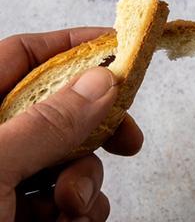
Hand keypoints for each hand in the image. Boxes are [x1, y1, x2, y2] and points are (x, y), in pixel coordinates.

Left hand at [0, 28, 143, 221]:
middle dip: (97, 126)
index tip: (119, 46)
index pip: (23, 56)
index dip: (72, 44)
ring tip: (69, 207)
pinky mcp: (24, 212)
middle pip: (60, 107)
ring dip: (86, 180)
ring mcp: (9, 178)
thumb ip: (46, 123)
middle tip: (127, 138)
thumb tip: (101, 81)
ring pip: (71, 157)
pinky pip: (70, 197)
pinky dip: (81, 210)